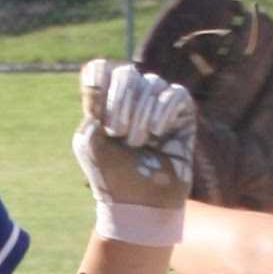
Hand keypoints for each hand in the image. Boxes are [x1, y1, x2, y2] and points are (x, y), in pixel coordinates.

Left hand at [73, 59, 196, 241]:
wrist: (139, 203)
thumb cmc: (111, 176)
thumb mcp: (89, 142)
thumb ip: (91, 105)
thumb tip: (103, 74)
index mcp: (105, 102)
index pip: (99, 70)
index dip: (98, 85)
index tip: (95, 112)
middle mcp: (133, 99)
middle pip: (126, 73)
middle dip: (120, 101)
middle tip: (117, 132)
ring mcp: (159, 105)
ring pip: (152, 83)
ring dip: (142, 113)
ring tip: (138, 142)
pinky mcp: (183, 115)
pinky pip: (177, 94)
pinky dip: (165, 109)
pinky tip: (158, 132)